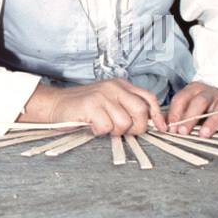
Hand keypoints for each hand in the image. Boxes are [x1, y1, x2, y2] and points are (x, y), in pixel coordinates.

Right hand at [47, 79, 169, 136]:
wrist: (55, 105)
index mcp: (121, 86)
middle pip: (140, 111)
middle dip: (136, 127)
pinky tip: (91, 126)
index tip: (161, 128)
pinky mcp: (90, 105)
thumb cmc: (83, 108)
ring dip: (113, 131)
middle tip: (123, 132)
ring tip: (102, 126)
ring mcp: (102, 95)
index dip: (157, 115)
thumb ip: (127, 108)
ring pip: (123, 123)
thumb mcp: (109, 102)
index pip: (148, 98)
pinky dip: (99, 132)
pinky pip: (106, 127)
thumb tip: (150, 124)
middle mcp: (114, 88)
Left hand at [166, 82, 217, 137]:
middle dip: (190, 118)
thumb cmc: (200, 106)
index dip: (175, 114)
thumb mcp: (186, 105)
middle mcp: (211, 94)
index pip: (182, 99)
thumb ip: (173, 115)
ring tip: (204, 135)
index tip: (170, 128)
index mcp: (194, 90)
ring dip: (211, 122)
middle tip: (182, 132)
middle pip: (200, 102)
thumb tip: (159, 127)